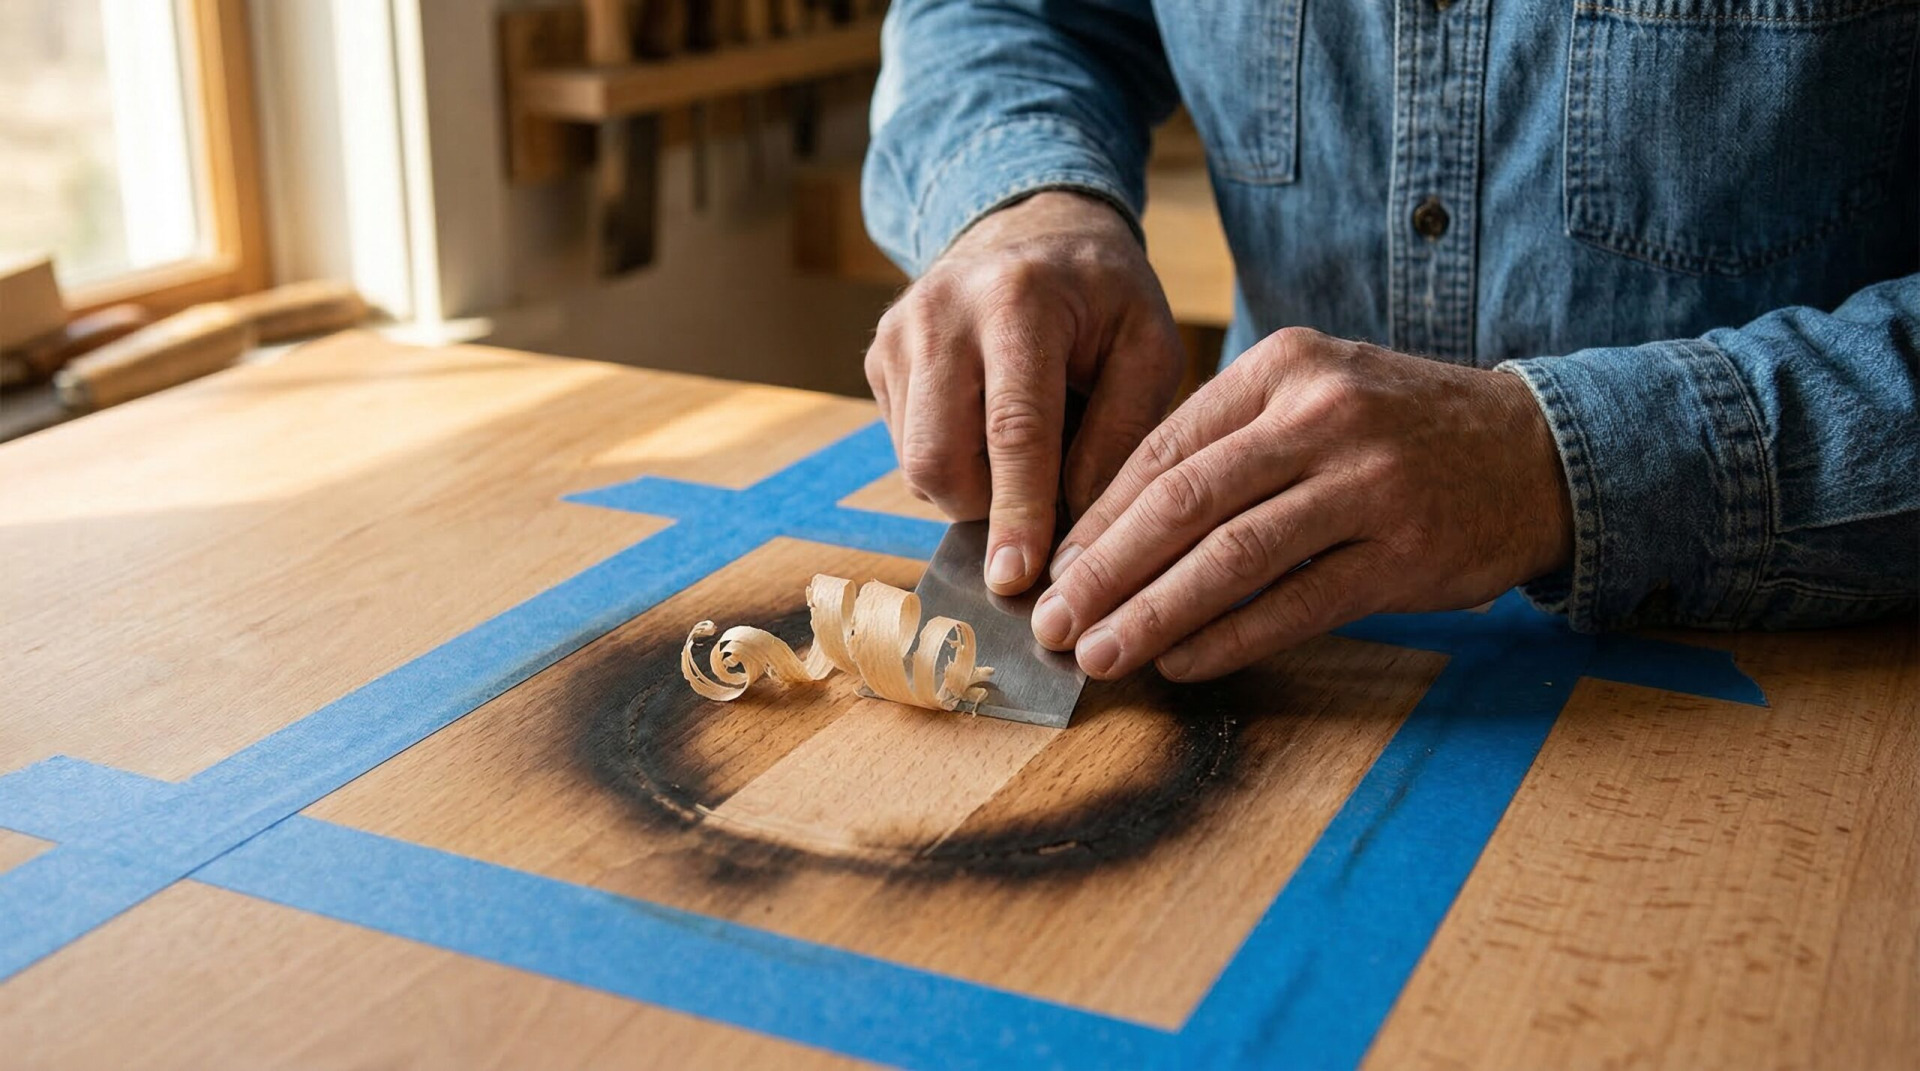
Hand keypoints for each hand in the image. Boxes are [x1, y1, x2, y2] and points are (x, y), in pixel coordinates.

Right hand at [865, 191, 1184, 594]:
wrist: (1033, 231)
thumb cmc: (1104, 299)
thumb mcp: (1149, 349)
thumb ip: (1123, 436)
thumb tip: (1077, 533)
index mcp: (1019, 298)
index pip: (1013, 428)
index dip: (1017, 511)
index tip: (1018, 579)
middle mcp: (942, 310)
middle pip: (939, 456)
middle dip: (987, 511)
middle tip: (1039, 519)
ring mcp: (898, 333)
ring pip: (918, 463)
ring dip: (973, 490)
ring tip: (1025, 457)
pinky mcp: (877, 357)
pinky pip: (907, 450)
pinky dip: (954, 465)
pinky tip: (988, 432)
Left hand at [1030, 327, 1574, 680]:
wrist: (1537, 450)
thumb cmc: (1399, 432)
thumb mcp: (1313, 397)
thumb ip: (1226, 447)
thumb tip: (1110, 535)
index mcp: (1283, 367)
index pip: (1163, 449)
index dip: (1098, 520)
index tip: (1053, 571)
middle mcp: (1321, 415)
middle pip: (1184, 503)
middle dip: (1107, 571)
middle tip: (1055, 623)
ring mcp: (1367, 484)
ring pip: (1233, 558)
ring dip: (1155, 615)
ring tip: (1102, 654)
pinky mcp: (1403, 553)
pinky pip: (1296, 604)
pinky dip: (1231, 639)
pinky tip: (1183, 664)